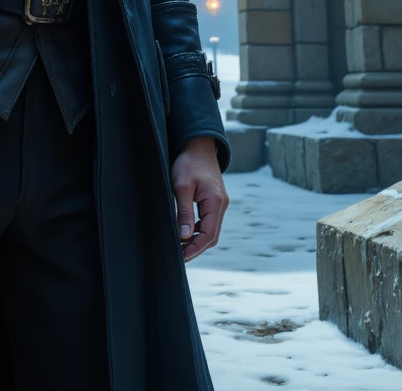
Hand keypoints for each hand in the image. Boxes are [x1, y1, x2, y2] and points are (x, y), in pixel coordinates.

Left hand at [170, 136, 227, 261]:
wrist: (198, 144)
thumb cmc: (188, 162)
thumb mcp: (181, 186)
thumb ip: (184, 212)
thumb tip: (185, 236)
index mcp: (215, 202)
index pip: (208, 235)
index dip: (195, 248)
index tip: (182, 257)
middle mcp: (221, 204)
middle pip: (212, 236)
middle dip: (197, 248)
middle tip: (180, 256)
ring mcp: (220, 202)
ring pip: (211, 229)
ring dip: (197, 240)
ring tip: (180, 246)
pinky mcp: (215, 200)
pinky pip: (209, 221)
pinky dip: (199, 230)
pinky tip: (186, 231)